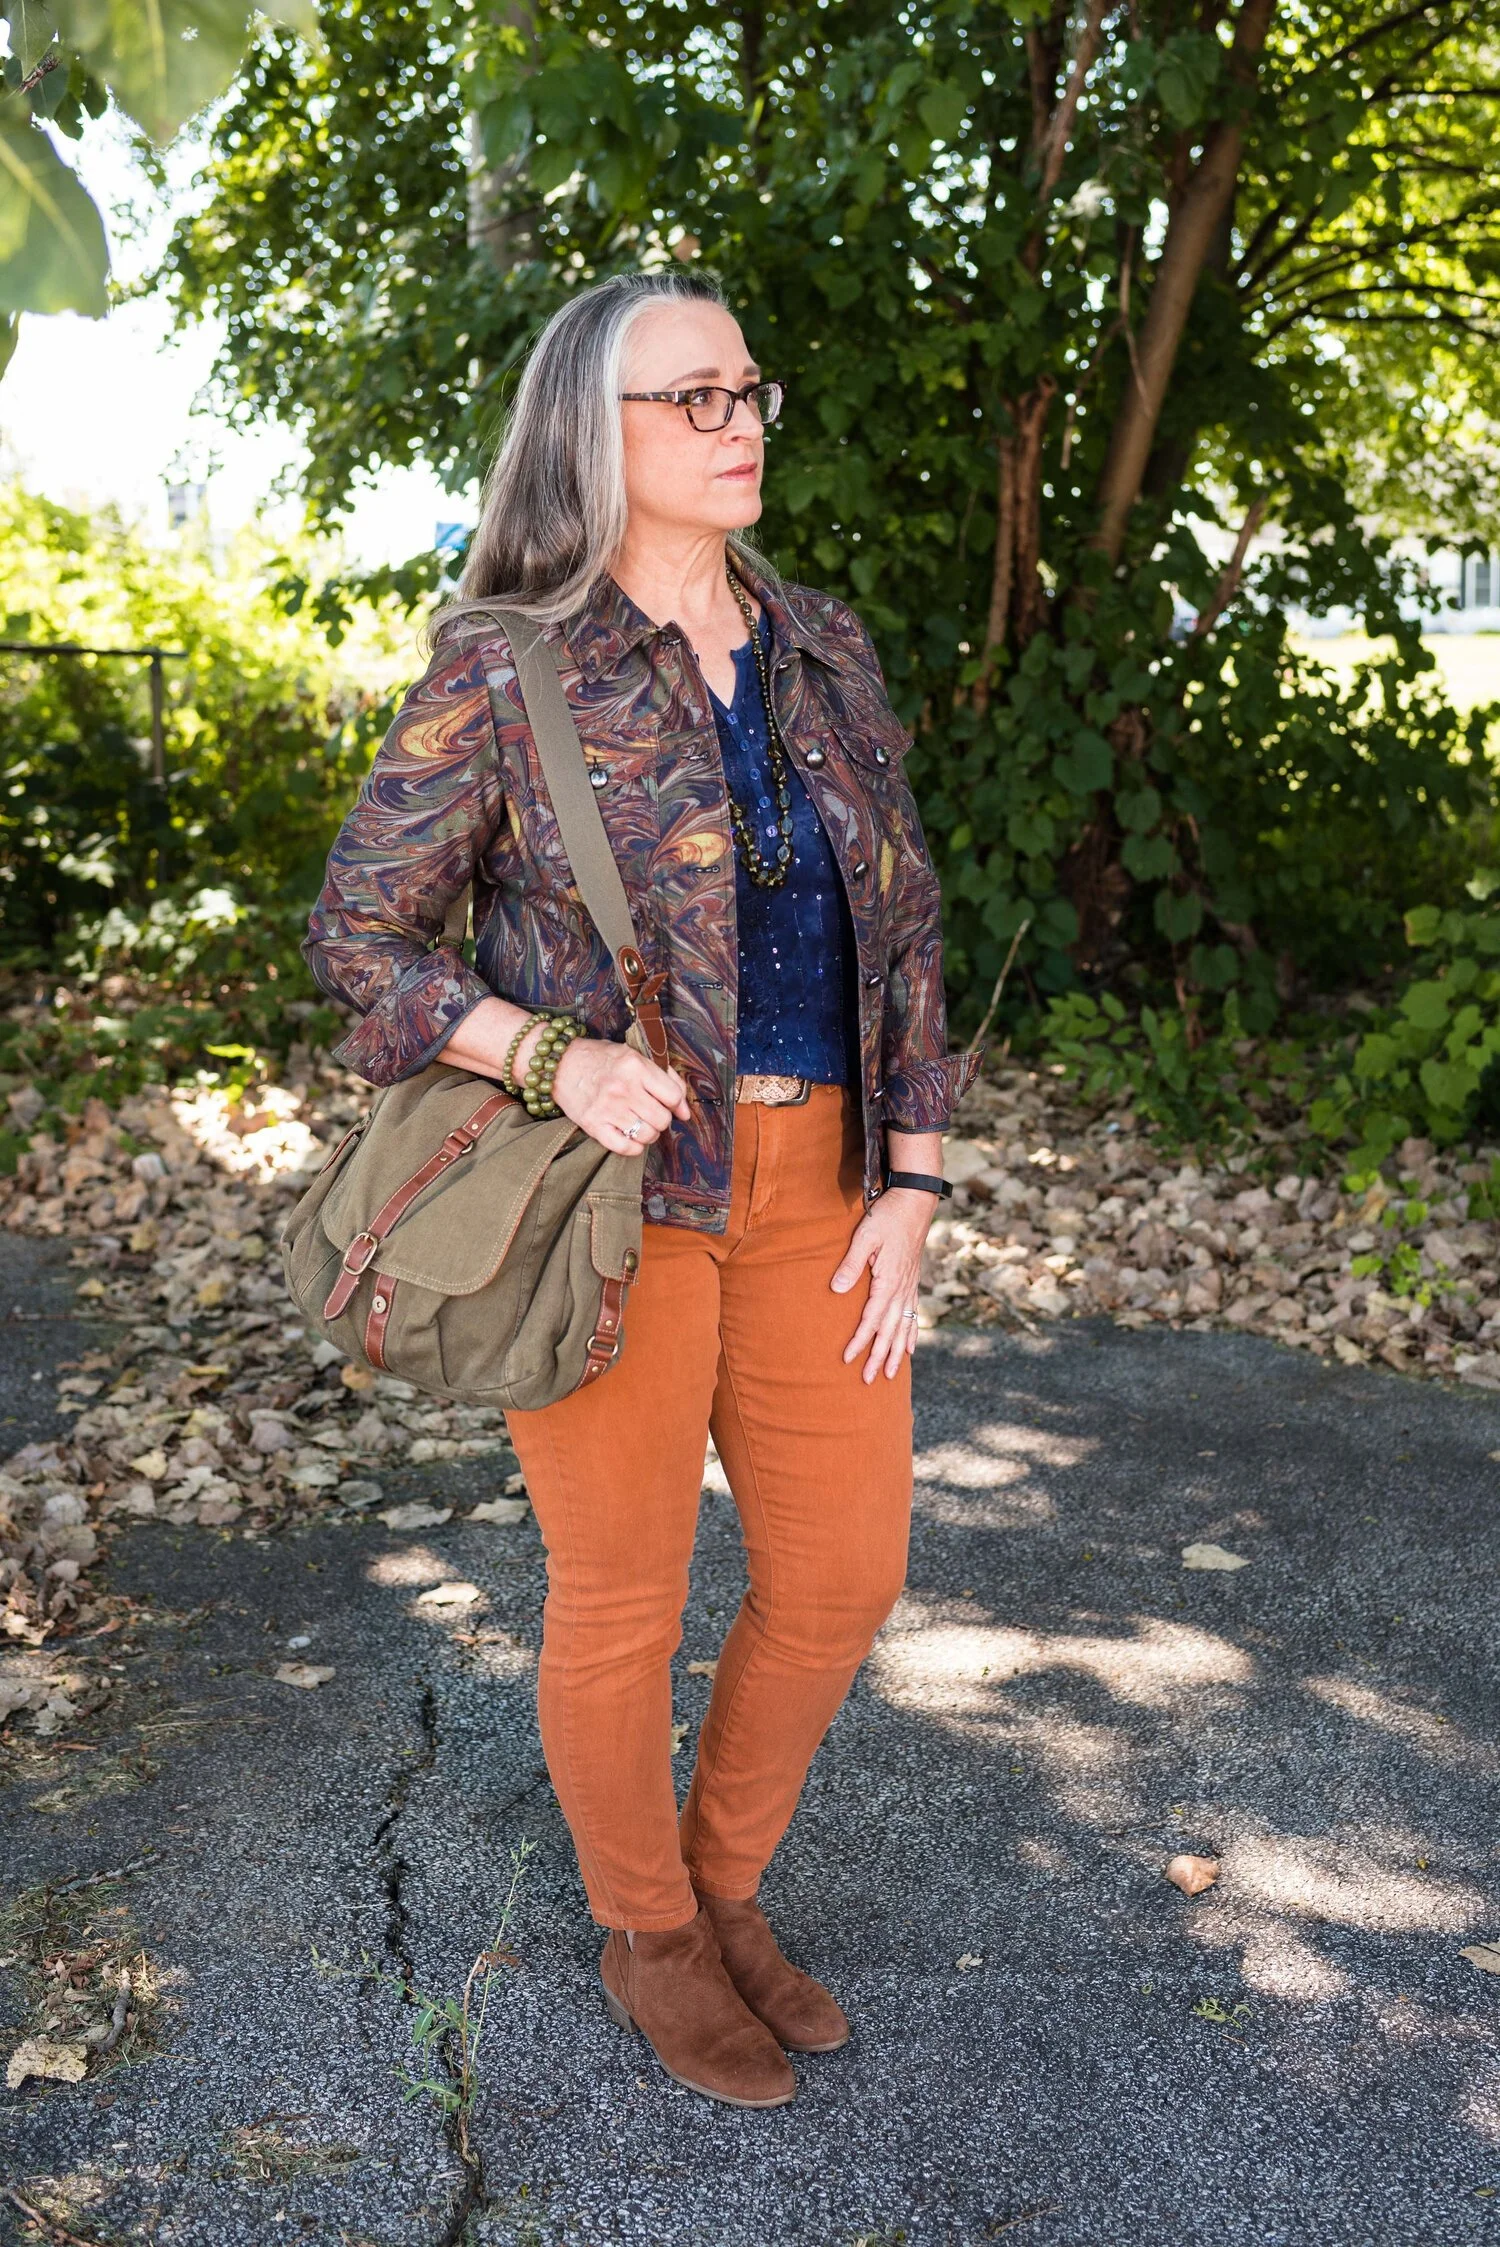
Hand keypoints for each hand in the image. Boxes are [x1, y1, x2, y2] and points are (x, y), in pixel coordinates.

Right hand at [551, 1037, 690, 1156]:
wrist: (559, 1064)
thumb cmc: (600, 1058)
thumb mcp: (634, 1055)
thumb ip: (665, 1077)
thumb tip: (685, 1112)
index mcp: (635, 1066)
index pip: (673, 1095)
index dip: (676, 1104)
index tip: (671, 1105)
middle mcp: (623, 1088)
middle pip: (662, 1119)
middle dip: (661, 1119)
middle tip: (651, 1113)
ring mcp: (607, 1108)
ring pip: (647, 1135)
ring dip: (649, 1134)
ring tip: (640, 1124)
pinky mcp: (593, 1125)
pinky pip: (625, 1147)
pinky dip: (633, 1147)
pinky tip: (629, 1136)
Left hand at [830, 1185, 936, 1381]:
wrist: (914, 1202)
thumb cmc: (887, 1217)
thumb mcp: (864, 1237)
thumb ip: (850, 1264)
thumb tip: (837, 1290)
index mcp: (888, 1282)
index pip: (871, 1319)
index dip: (859, 1341)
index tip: (848, 1359)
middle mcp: (902, 1290)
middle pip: (889, 1331)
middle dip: (878, 1356)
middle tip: (868, 1380)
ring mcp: (909, 1287)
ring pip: (903, 1327)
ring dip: (895, 1352)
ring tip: (890, 1375)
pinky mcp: (912, 1282)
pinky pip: (913, 1315)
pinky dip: (911, 1334)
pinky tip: (909, 1349)